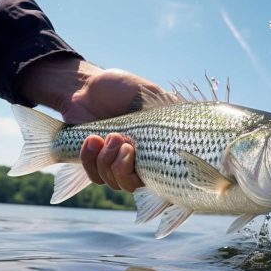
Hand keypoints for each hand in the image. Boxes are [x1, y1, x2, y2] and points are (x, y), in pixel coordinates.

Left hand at [18, 55, 158, 190]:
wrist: (85, 85)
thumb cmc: (119, 87)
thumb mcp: (148, 91)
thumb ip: (168, 104)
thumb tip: (185, 115)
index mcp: (155, 146)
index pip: (161, 175)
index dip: (152, 174)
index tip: (137, 150)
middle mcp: (137, 160)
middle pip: (133, 185)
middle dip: (124, 167)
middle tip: (121, 142)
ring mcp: (115, 163)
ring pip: (114, 182)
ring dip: (107, 160)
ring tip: (105, 136)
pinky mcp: (95, 163)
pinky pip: (95, 176)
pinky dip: (91, 160)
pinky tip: (91, 140)